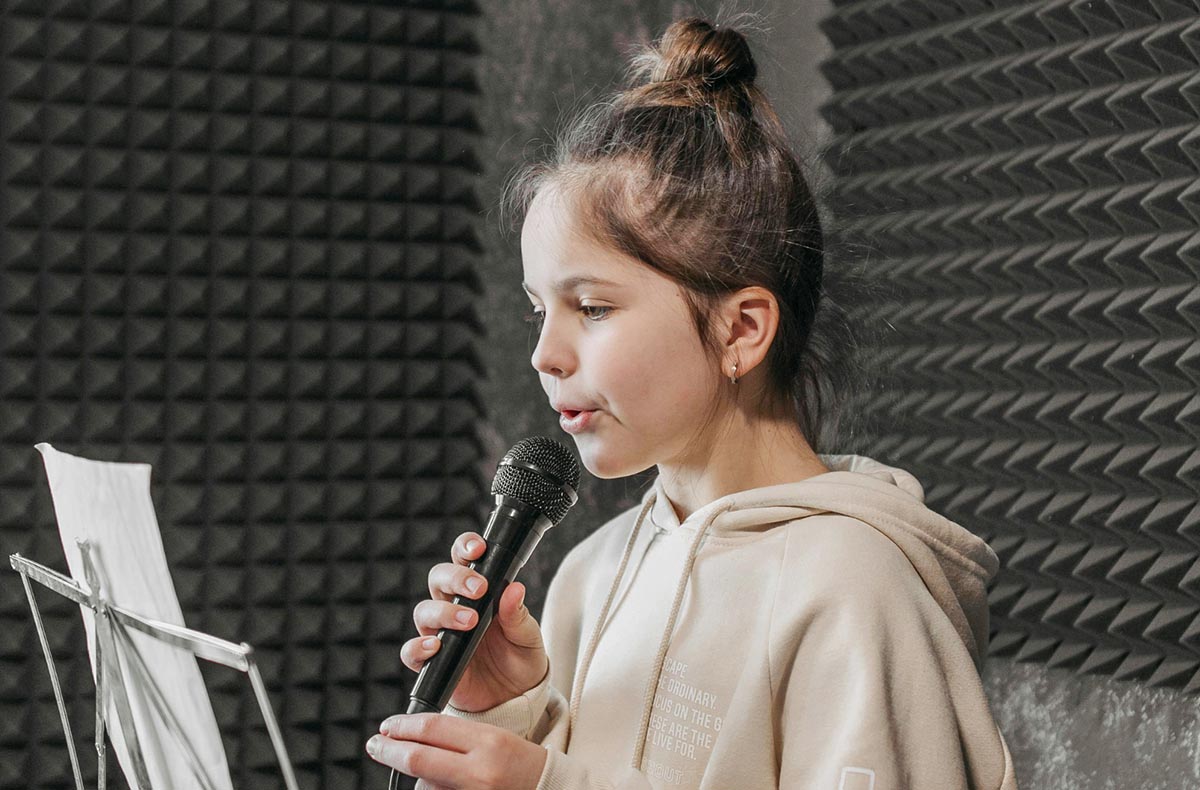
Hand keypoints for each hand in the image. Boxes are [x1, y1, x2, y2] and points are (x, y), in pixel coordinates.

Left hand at [366, 714, 546, 789]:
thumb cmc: (523, 765)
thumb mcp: (494, 739)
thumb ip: (456, 738)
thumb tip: (413, 737)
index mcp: (489, 743)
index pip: (433, 727)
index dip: (403, 725)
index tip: (387, 726)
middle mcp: (480, 771)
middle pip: (418, 757)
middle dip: (390, 750)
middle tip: (376, 744)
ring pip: (424, 784)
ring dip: (417, 776)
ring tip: (427, 771)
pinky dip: (432, 788)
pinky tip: (439, 784)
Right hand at [403, 531, 549, 711]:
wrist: (515, 699)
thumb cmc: (520, 660)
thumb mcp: (528, 637)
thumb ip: (518, 615)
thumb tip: (515, 589)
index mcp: (478, 592)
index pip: (464, 559)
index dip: (465, 547)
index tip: (478, 548)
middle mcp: (454, 607)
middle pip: (438, 578)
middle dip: (455, 577)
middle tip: (479, 589)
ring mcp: (440, 633)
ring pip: (423, 610)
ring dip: (443, 611)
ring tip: (469, 622)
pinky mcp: (432, 662)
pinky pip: (412, 651)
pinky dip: (418, 646)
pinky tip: (434, 646)